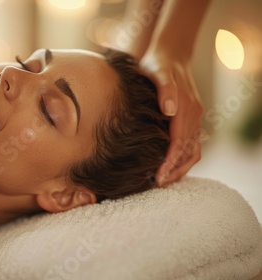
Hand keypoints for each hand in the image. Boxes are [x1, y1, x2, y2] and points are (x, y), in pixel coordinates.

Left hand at [139, 50, 203, 186]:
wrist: (170, 54)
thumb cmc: (158, 64)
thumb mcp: (158, 72)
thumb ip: (165, 89)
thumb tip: (169, 110)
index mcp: (186, 108)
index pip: (179, 142)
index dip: (170, 161)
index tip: (158, 176)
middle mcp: (194, 115)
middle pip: (188, 151)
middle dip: (175, 170)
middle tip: (158, 184)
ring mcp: (195, 118)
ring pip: (192, 150)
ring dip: (180, 167)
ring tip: (164, 181)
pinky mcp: (191, 118)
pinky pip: (192, 144)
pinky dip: (183, 158)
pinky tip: (171, 167)